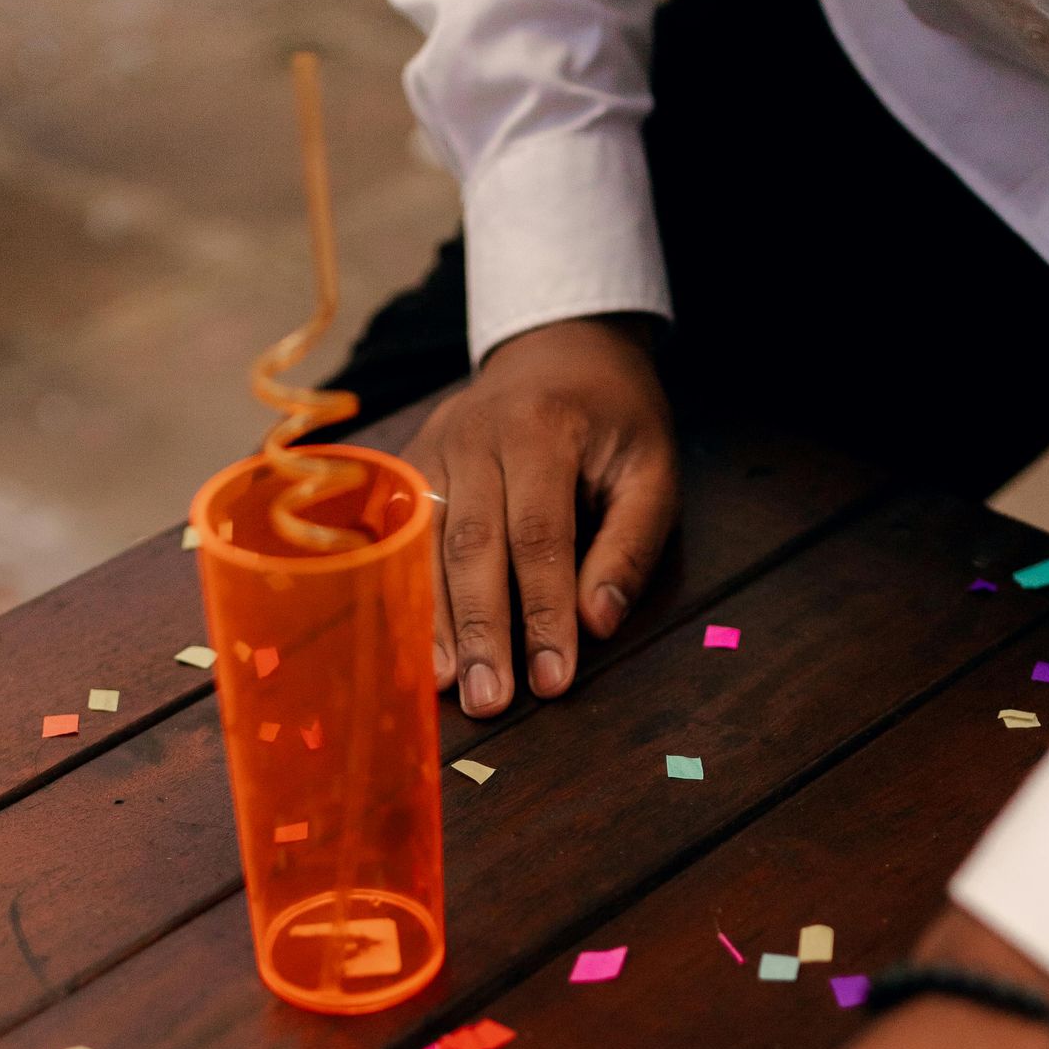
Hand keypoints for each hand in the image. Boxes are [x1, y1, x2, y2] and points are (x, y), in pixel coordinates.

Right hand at [406, 315, 676, 717]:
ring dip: (432, 622)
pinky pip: (397, 536)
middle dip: (481, 629)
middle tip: (490, 701)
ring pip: (423, 545)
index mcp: (543, 428)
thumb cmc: (614, 419)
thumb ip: (630, 545)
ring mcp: (432, 448)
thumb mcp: (652, 469)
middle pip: (471, 546)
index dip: (544, 612)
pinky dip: (401, 594)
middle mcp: (475, 435)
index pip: (540, 535)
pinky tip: (407, 644)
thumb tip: (598, 624)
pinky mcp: (408, 465)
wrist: (560, 347)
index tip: (553, 679)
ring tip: (445, 687)